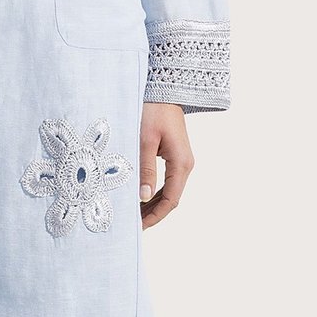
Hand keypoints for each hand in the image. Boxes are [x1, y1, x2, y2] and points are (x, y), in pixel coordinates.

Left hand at [138, 102, 192, 228]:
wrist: (164, 90)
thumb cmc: (153, 111)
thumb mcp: (145, 141)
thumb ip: (145, 169)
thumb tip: (143, 197)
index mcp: (181, 163)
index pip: (171, 200)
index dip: (155, 216)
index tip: (138, 226)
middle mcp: (185, 165)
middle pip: (170, 198)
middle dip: (152, 213)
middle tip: (131, 223)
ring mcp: (181, 161)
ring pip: (168, 191)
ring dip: (152, 203)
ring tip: (133, 213)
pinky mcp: (173, 155)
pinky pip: (165, 180)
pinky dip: (153, 191)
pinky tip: (138, 196)